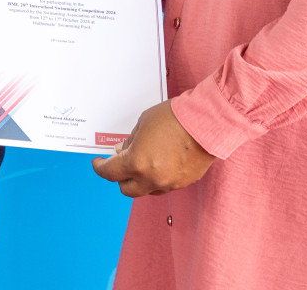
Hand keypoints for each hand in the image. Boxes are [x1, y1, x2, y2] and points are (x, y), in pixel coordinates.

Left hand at [90, 100, 215, 196]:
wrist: (207, 122)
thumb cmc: (175, 118)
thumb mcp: (143, 123)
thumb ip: (130, 141)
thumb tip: (123, 151)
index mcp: (137, 163)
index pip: (110, 174)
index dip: (100, 168)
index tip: (99, 162)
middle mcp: (151, 179)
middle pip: (127, 189)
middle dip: (120, 177)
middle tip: (120, 164)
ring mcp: (169, 184)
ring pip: (147, 190)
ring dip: (140, 180)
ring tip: (143, 162)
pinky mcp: (184, 183)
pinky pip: (165, 185)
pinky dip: (158, 177)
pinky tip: (161, 162)